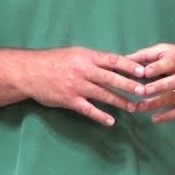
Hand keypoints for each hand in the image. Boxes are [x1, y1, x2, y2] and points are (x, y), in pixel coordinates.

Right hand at [22, 47, 145, 126]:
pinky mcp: (69, 100)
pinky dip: (100, 116)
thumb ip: (93, 59)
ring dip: (120, 101)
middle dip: (129, 85)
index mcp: (86, 57)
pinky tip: (111, 121)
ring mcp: (77, 86)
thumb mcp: (74, 54)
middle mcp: (83, 71)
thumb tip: (114, 63)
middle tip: (144, 91)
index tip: (143, 71)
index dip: (129, 66)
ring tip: (133, 107)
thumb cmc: (53, 61)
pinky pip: (88, 110)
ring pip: (103, 95)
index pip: (113, 60)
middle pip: (111, 78)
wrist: (29, 72)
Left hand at [127, 43, 174, 123]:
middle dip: (158, 87)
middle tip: (141, 91)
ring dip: (156, 103)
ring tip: (139, 107)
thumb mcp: (168, 51)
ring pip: (174, 98)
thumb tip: (124, 58)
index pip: (171, 62)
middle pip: (174, 81)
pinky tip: (154, 118)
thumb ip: (147, 55)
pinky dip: (166, 116)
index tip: (143, 72)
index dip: (157, 67)